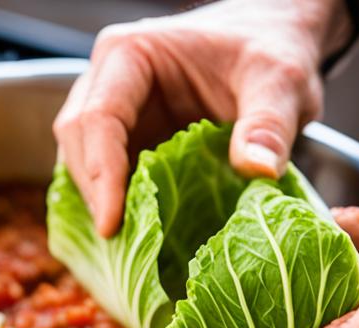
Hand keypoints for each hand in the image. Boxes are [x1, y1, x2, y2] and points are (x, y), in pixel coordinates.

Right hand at [54, 0, 344, 236]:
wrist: (275, 40)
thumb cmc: (271, 49)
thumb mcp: (280, 81)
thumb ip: (270, 124)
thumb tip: (258, 170)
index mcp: (132, 57)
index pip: (98, 118)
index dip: (101, 175)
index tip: (112, 225)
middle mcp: (111, 82)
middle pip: (78, 144)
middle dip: (94, 197)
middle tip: (121, 251)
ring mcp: (119, 114)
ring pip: (83, 164)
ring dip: (100, 208)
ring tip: (128, 255)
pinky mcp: (133, 143)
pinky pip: (109, 178)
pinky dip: (118, 210)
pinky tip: (137, 245)